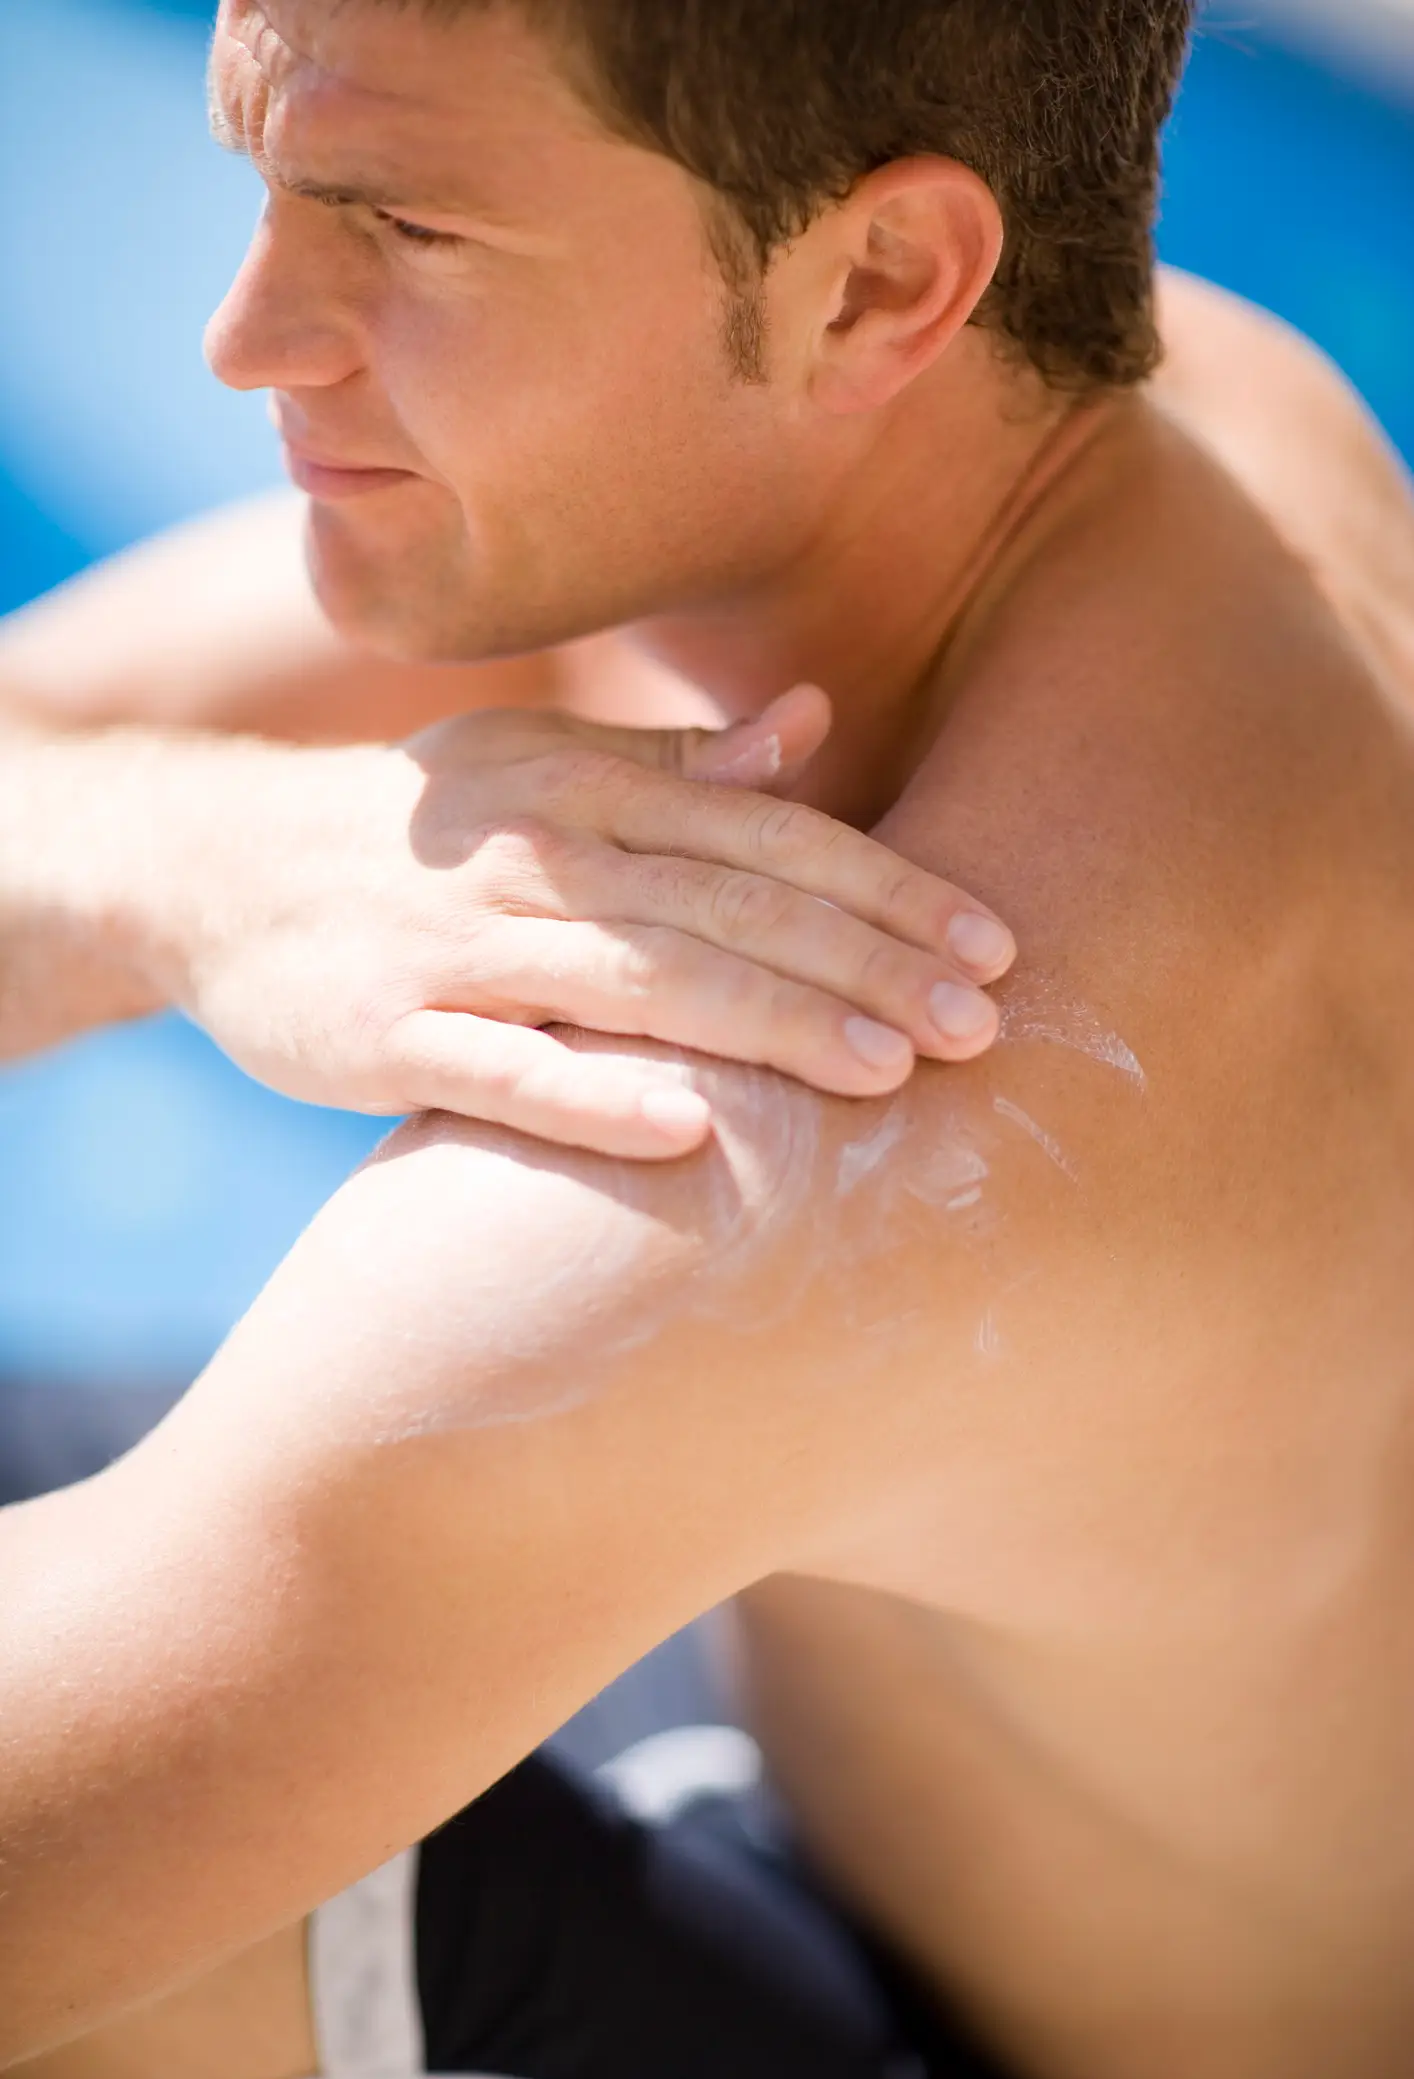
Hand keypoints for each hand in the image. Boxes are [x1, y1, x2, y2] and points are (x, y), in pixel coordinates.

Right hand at [149, 686, 1014, 1156]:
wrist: (207, 867)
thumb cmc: (410, 831)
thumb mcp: (535, 769)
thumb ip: (672, 764)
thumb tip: (814, 729)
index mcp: (585, 791)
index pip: (767, 836)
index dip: (886, 888)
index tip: (994, 941)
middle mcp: (534, 857)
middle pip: (728, 906)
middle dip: (865, 964)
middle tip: (985, 1022)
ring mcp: (454, 947)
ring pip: (635, 981)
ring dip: (768, 1022)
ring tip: (888, 1069)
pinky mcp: (380, 1036)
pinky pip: (498, 1069)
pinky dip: (590, 1094)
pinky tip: (686, 1128)